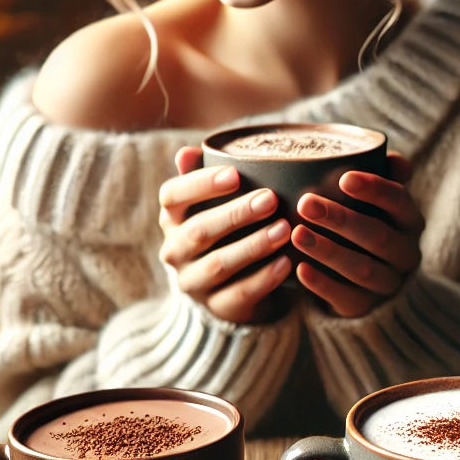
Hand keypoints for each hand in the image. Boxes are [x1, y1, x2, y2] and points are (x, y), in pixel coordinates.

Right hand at [157, 147, 291, 323]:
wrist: (229, 286)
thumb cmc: (225, 230)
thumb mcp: (212, 204)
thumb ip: (204, 177)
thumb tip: (188, 152)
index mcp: (172, 218)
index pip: (172, 197)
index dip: (200, 184)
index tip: (235, 174)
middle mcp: (175, 251)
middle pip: (199, 231)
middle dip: (236, 214)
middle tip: (270, 199)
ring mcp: (193, 282)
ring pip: (219, 264)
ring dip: (253, 245)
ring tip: (285, 230)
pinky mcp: (217, 307)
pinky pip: (239, 294)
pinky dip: (264, 278)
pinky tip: (286, 263)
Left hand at [293, 152, 424, 316]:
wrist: (368, 283)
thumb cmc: (368, 226)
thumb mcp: (378, 203)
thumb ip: (384, 179)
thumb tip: (392, 158)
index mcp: (411, 222)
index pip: (399, 201)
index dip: (375, 189)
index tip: (344, 177)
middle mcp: (406, 254)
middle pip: (378, 237)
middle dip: (342, 219)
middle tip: (305, 203)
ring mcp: (388, 285)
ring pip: (362, 269)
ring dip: (328, 250)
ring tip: (296, 233)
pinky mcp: (366, 309)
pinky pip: (346, 298)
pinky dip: (322, 285)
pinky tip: (299, 269)